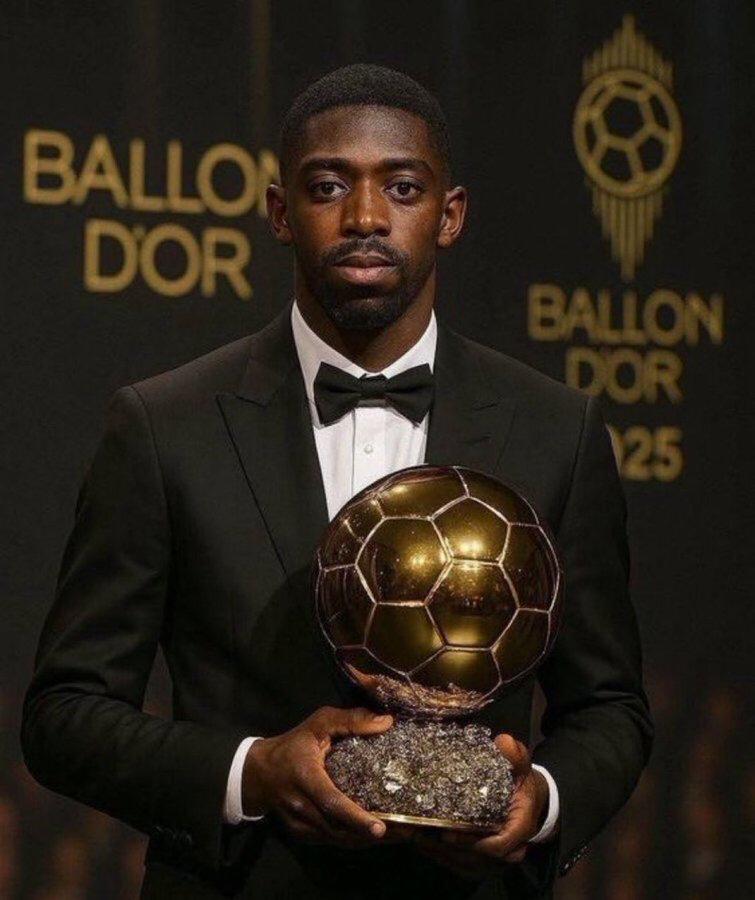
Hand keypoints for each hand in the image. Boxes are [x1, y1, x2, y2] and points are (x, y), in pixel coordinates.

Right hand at [241, 706, 395, 847]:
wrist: (258, 774)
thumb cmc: (294, 745)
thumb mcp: (318, 724)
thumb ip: (350, 720)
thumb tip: (387, 722)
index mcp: (306, 778)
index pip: (331, 802)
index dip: (356, 817)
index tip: (380, 828)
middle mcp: (301, 807)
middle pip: (339, 829)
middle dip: (371, 834)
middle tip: (405, 832)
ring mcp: (300, 825)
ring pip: (338, 840)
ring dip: (366, 840)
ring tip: (399, 835)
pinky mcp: (302, 835)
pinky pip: (332, 841)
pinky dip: (353, 840)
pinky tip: (373, 833)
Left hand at [411, 733, 551, 878]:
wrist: (530, 802)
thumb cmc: (521, 784)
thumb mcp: (521, 767)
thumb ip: (514, 756)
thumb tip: (504, 741)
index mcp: (519, 829)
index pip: (497, 845)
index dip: (471, 842)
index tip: (447, 834)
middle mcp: (510, 850)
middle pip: (474, 858)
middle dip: (444, 849)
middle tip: (416, 834)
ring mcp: (496, 860)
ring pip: (464, 864)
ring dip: (437, 854)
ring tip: (412, 837)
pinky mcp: (484, 862)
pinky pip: (460, 865)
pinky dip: (440, 856)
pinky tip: (420, 843)